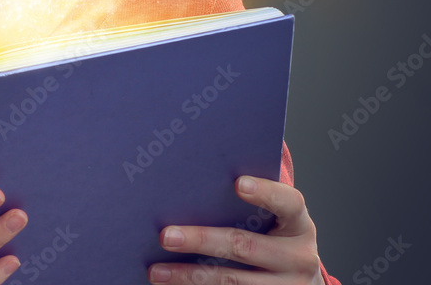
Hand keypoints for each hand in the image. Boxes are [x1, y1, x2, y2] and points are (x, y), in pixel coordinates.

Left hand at [148, 175, 322, 283]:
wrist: (299, 282)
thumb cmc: (274, 237)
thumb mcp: (275, 221)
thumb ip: (249, 204)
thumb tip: (195, 180)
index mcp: (299, 225)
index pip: (289, 203)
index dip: (265, 192)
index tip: (238, 183)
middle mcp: (299, 259)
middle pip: (245, 246)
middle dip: (202, 240)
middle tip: (165, 236)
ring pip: (233, 282)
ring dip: (190, 276)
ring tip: (156, 272)